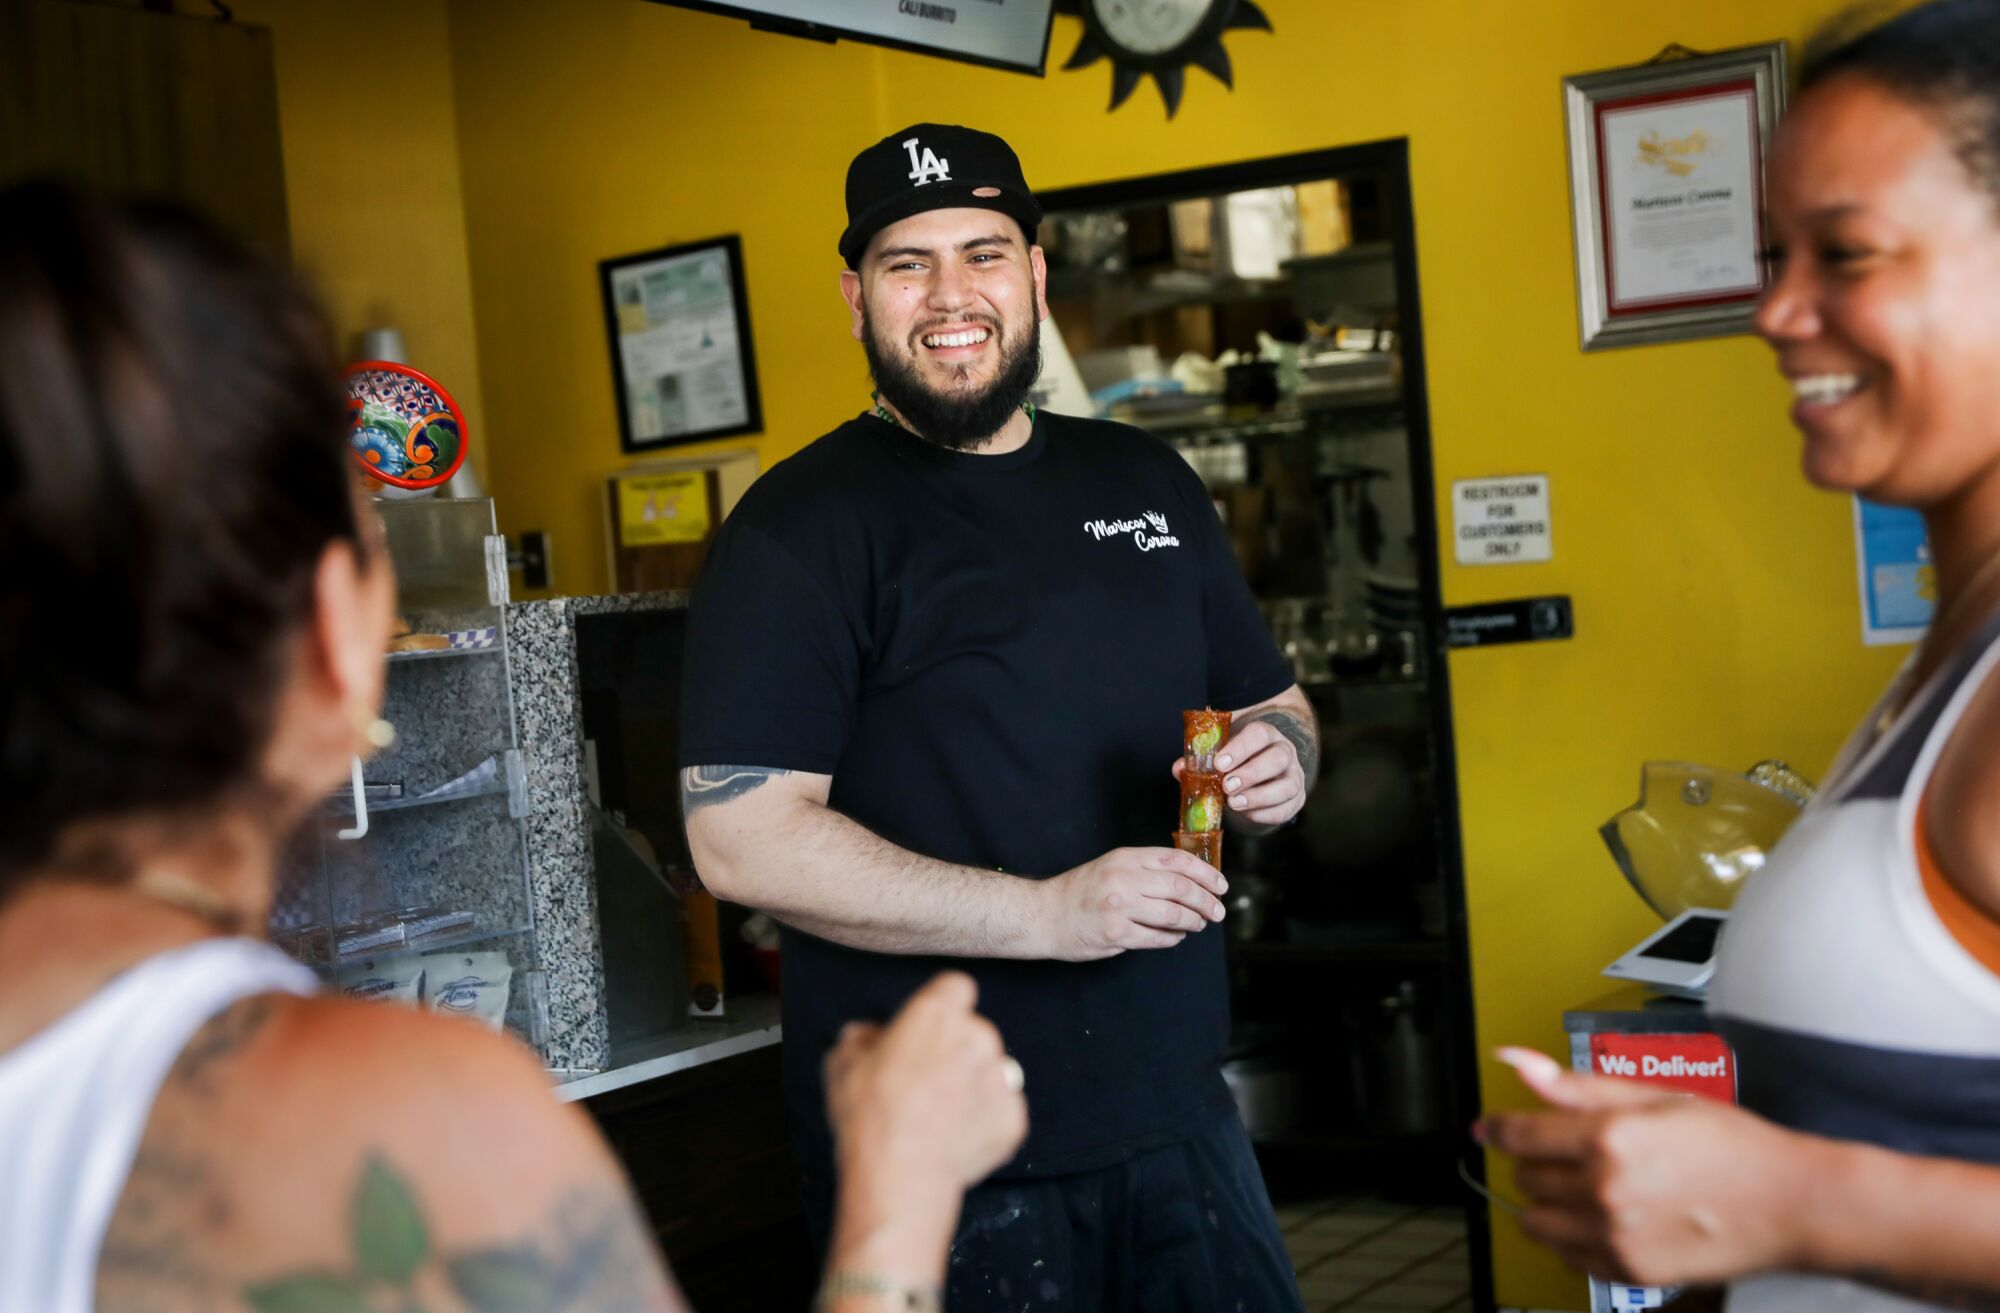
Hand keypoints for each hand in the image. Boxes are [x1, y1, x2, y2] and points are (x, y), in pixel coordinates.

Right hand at [822, 973, 1026, 1289]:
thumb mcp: (842, 1065)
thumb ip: (860, 1039)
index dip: (941, 1007)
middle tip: (923, 1083)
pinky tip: (952, 1140)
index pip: (955, 988)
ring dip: (972, 1086)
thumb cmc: (868, 1115)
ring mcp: (1001, 1079)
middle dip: (954, 1051)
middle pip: (973, 1032)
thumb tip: (866, 1037)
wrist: (900, 1174)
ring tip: (938, 1117)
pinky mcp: (1013, 1119)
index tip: (926, 1028)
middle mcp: (979, 1037)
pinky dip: (983, 1123)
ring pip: (990, 1072)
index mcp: (938, 1014)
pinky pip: (1000, 1112)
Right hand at [1033, 847, 1227, 960]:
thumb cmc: (1081, 890)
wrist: (1044, 914)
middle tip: (1218, 911)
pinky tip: (1176, 936)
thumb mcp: (1112, 865)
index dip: (1206, 873)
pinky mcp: (1115, 934)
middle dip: (1207, 902)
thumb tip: (1190, 880)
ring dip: (1193, 922)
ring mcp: (1119, 907)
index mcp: (1126, 857)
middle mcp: (1123, 878)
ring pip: (1173, 915)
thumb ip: (1145, 869)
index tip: (1221, 885)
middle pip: (1181, 888)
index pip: (1177, 860)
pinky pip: (1157, 938)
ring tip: (1199, 924)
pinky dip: (1173, 938)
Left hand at [1173, 719, 1305, 827]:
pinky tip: (1246, 813)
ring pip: (1288, 786)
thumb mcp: (1220, 752)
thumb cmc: (1237, 759)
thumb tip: (1179, 769)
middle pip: (1278, 759)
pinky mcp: (1296, 800)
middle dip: (1251, 774)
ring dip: (1259, 797)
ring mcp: (1294, 776)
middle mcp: (1285, 752)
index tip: (1219, 764)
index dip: (1240, 748)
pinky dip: (1264, 814)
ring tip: (1234, 803)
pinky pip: (1286, 810)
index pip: (1258, 734)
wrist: (1260, 771)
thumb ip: (1200, 759)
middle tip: (1227, 786)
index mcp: (1265, 734)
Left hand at [1476, 1047, 1822, 1287]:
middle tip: (1569, 1151)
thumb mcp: (1654, 1096)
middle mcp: (1605, 1191)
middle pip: (1526, 1176)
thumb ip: (1576, 1085)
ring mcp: (1615, 1238)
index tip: (1490, 1128)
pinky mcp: (1628, 1273)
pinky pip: (1565, 1255)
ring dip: (1546, 1201)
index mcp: (1610, 1138)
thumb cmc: (1730, 1144)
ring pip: (1536, 1221)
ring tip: (1583, 1186)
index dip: (1499, 1128)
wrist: (1789, 1204)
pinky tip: (1603, 1217)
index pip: (1520, 1135)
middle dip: (1536, 1160)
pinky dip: (1570, 1236)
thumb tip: (1517, 1062)